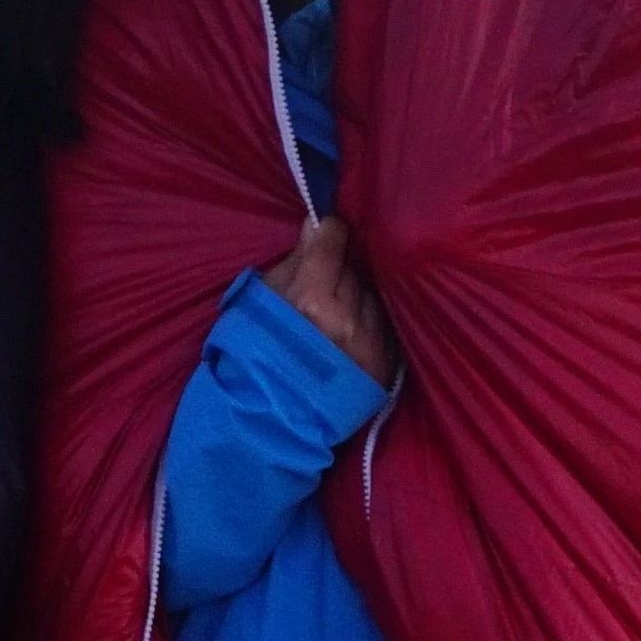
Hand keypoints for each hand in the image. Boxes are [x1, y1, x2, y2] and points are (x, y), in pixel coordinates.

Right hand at [265, 214, 397, 385]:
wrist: (271, 416)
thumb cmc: (255, 354)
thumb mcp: (260, 302)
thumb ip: (292, 262)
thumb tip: (317, 224)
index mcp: (310, 303)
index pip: (332, 243)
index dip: (330, 232)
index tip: (328, 231)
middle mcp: (346, 321)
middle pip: (352, 269)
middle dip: (339, 270)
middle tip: (322, 284)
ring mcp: (369, 344)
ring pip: (369, 296)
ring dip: (356, 299)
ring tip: (335, 316)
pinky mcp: (385, 365)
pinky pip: (382, 325)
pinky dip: (368, 324)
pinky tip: (348, 337)